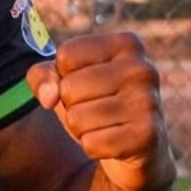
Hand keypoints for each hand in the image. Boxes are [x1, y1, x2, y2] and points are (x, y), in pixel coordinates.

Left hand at [26, 32, 175, 190]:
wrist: (140, 146)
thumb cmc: (97, 101)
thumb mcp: (66, 78)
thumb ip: (42, 76)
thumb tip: (50, 96)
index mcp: (126, 43)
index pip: (65, 55)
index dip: (64, 74)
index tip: (87, 80)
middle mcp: (142, 69)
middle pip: (68, 88)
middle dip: (71, 104)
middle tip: (96, 108)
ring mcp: (148, 102)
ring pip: (77, 118)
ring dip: (81, 128)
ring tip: (104, 124)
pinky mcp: (147, 136)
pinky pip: (91, 144)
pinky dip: (93, 147)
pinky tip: (112, 141)